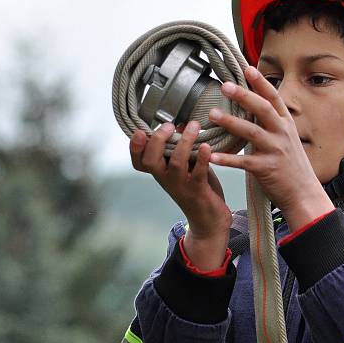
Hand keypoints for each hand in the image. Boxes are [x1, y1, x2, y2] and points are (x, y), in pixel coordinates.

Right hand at [130, 120, 230, 268]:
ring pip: (176, 163)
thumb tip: (183, 123)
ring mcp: (181, 185)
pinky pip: (199, 173)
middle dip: (157, 140)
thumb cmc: (196, 187)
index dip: (134, 148)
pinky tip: (207, 146)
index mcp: (160, 172)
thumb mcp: (185, 166)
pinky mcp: (198, 191)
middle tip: (169, 125)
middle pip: (150, 160)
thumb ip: (181, 148)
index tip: (139, 131)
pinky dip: (203, 158)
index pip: (138, 161)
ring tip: (194, 126)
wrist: (208, 219)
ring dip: (185, 143)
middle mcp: (166, 179)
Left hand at [208, 66, 333, 230]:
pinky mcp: (266, 168)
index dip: (261, 82)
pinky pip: (243, 162)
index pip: (274, 98)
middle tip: (225, 85)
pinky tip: (211, 156)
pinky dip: (227, 159)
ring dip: (231, 122)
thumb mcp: (287, 139)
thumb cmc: (293, 167)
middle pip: (262, 109)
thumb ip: (272, 124)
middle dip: (243, 96)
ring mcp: (275, 151)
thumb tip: (254, 107)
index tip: (247, 68)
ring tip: (212, 114)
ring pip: (251, 132)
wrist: (304, 193)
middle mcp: (282, 134)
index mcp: (286, 125)